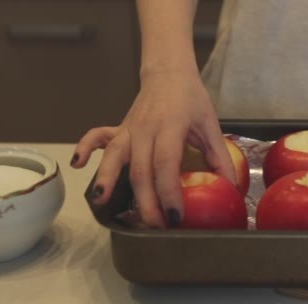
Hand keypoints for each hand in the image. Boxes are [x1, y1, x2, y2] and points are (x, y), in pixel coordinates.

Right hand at [70, 69, 236, 228]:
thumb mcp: (210, 125)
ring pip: (115, 156)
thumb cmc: (191, 100)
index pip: (166, 165)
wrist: (169, 73)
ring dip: (107, 179)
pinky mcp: (119, 127)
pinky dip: (86, 147)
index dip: (169, 193)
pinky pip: (98, 136)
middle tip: (154, 227)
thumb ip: (219, 156)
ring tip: (103, 203)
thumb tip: (230, 187)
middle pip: (139, 169)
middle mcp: (146, 129)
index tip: (175, 217)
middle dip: (145, 201)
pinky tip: (77, 164)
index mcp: (171, 127)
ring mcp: (129, 128)